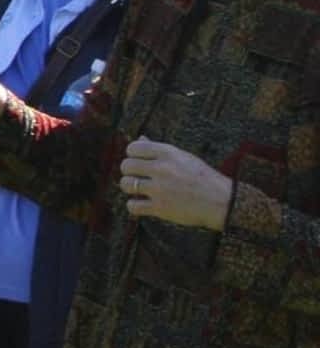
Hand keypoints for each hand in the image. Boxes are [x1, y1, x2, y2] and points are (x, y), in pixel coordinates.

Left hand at [118, 138, 234, 229]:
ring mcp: (160, 189)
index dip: (132, 155)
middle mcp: (162, 169)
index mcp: (167, 153)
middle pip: (126, 165)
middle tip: (138, 177)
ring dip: (129, 188)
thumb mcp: (183, 157)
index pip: (133, 148)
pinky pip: (132, 206)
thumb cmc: (201, 177)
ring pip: (125, 184)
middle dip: (129, 172)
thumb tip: (140, 139)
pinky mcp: (160, 208)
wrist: (222, 202)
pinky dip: (134, 206)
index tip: (139, 162)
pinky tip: (141, 204)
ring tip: (138, 190)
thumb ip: (159, 149)